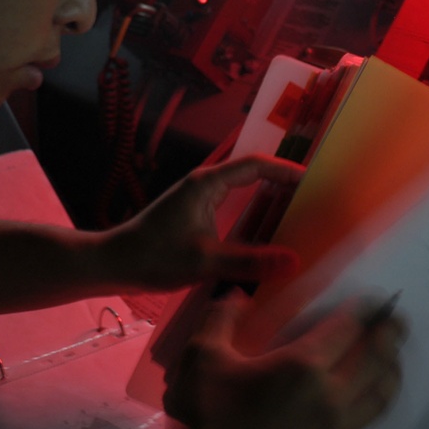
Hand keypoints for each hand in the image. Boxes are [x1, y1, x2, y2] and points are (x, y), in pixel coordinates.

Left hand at [102, 155, 303, 290]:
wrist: (114, 264)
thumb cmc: (154, 257)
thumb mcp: (206, 262)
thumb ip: (251, 261)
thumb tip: (295, 262)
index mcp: (207, 183)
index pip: (256, 165)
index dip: (286, 170)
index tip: (314, 181)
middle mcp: (204, 184)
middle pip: (252, 173)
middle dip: (282, 182)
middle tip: (312, 197)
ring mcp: (197, 198)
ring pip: (241, 189)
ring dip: (267, 197)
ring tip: (297, 213)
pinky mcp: (194, 214)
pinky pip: (232, 204)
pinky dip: (252, 212)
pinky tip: (264, 233)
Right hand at [163, 292, 404, 428]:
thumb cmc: (208, 416)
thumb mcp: (201, 358)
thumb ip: (220, 318)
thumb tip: (236, 296)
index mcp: (302, 366)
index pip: (349, 326)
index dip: (366, 308)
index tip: (373, 298)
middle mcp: (329, 396)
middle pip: (378, 358)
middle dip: (391, 333)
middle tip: (396, 319)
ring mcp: (336, 428)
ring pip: (382, 395)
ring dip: (392, 370)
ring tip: (392, 357)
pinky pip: (367, 423)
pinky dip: (375, 404)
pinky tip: (367, 399)